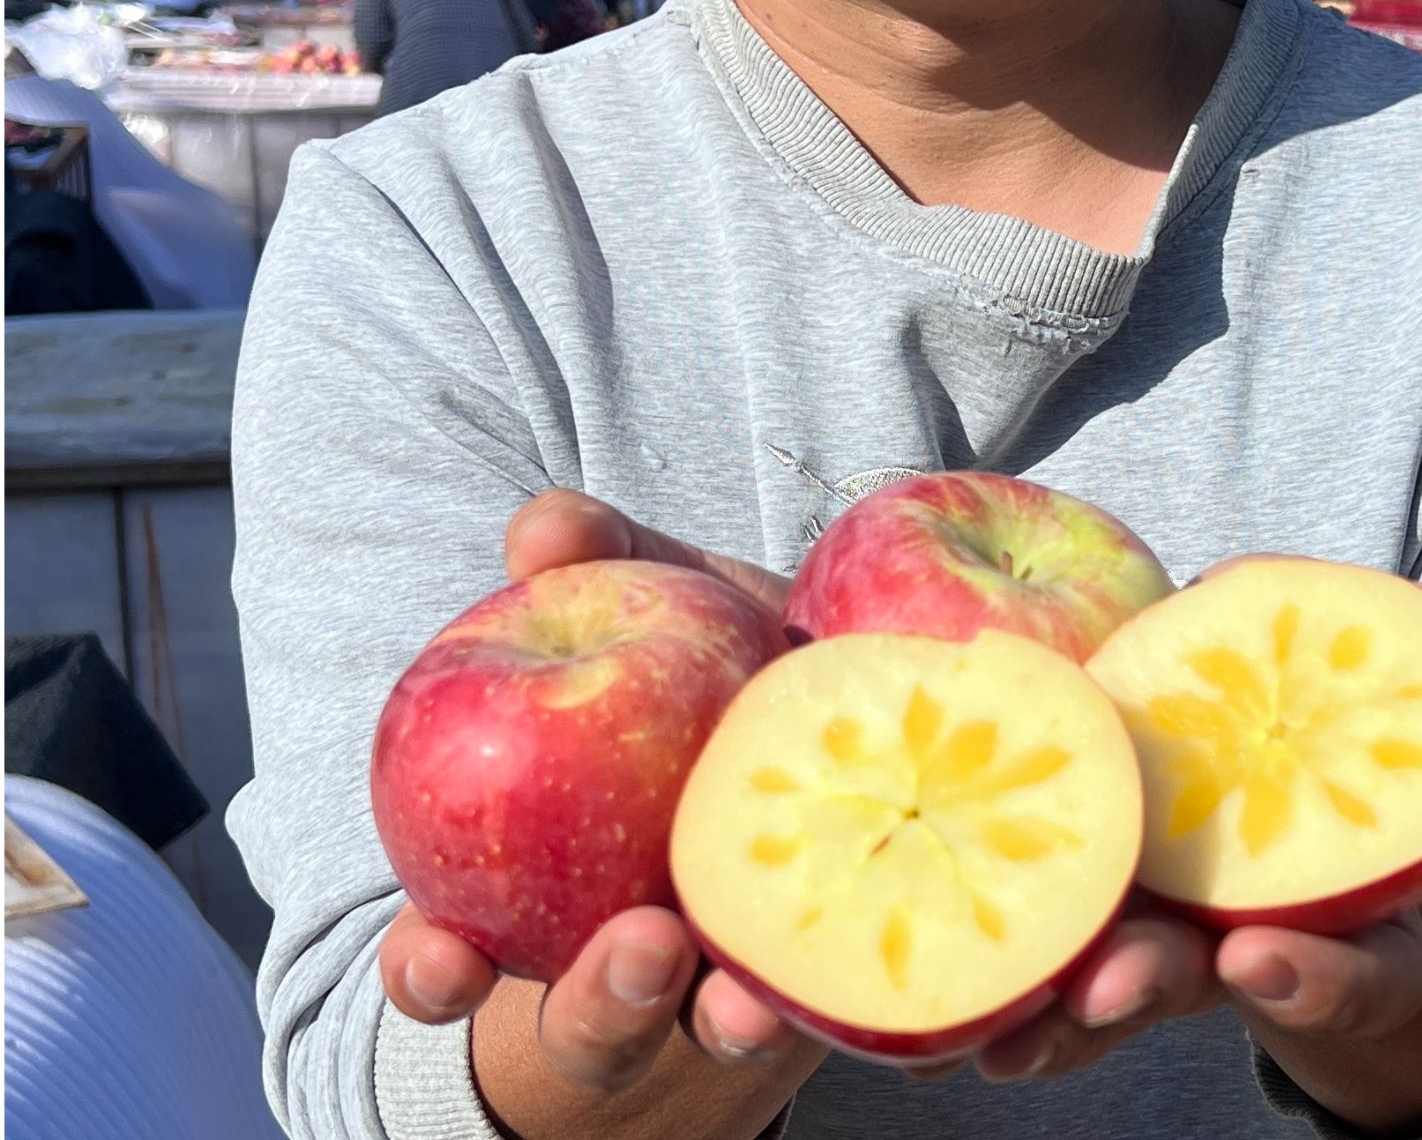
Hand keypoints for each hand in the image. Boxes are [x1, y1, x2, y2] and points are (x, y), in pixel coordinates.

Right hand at [379, 489, 813, 1090]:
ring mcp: (729, 974)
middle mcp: (630, 951)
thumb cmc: (705, 644)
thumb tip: (545, 530)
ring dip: (718, 1020)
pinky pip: (825, 992)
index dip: (429, 971)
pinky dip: (832, 982)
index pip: (452, 957)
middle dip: (602, 1006)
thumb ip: (596, 554)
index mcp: (544, 884)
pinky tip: (848, 960)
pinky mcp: (828, 959)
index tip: (439, 958)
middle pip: (589, 1024)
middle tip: (640, 947)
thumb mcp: (651, 593)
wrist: (840, 682)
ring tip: (740, 999)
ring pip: (706, 1034)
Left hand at [971, 575, 1421, 1087]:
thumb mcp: (1397, 689)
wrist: (1264, 763)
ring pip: (1094, 984)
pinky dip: (980, 971)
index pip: (1345, 970)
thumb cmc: (1331, 726)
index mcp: (1330, 909)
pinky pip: (1026, 937)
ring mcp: (1148, 927)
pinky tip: (944, 1010)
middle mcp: (1233, 938)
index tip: (1261, 956)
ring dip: (1044, 1006)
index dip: (1313, 975)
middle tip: (1102, 993)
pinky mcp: (1070, 892)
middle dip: (1143, 991)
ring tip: (1002, 1027)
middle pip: (1190, 982)